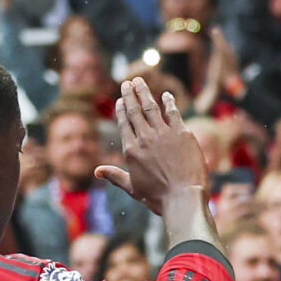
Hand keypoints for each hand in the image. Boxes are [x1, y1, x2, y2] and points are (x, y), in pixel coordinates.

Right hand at [95, 76, 207, 217]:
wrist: (183, 199)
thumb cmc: (158, 198)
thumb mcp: (133, 188)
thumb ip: (115, 176)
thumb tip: (96, 171)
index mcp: (131, 150)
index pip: (124, 124)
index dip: (122, 110)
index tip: (121, 100)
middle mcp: (145, 138)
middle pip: (135, 111)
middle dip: (130, 94)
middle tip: (127, 82)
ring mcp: (164, 134)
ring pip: (151, 107)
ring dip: (144, 92)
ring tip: (140, 81)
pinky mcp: (182, 134)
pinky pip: (173, 113)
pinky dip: (169, 102)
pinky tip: (166, 95)